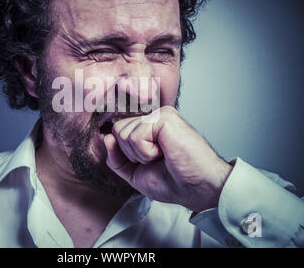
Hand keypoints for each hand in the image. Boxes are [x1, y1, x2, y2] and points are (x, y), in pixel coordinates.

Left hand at [104, 106, 232, 212]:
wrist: (196, 188)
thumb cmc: (173, 182)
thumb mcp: (135, 173)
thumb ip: (117, 158)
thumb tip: (107, 138)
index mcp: (148, 128)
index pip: (118, 132)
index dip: (126, 154)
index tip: (150, 163)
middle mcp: (153, 118)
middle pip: (118, 131)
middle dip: (132, 154)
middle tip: (158, 160)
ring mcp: (159, 115)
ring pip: (123, 133)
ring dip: (141, 154)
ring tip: (163, 156)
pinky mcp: (164, 116)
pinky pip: (136, 136)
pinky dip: (147, 152)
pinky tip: (166, 152)